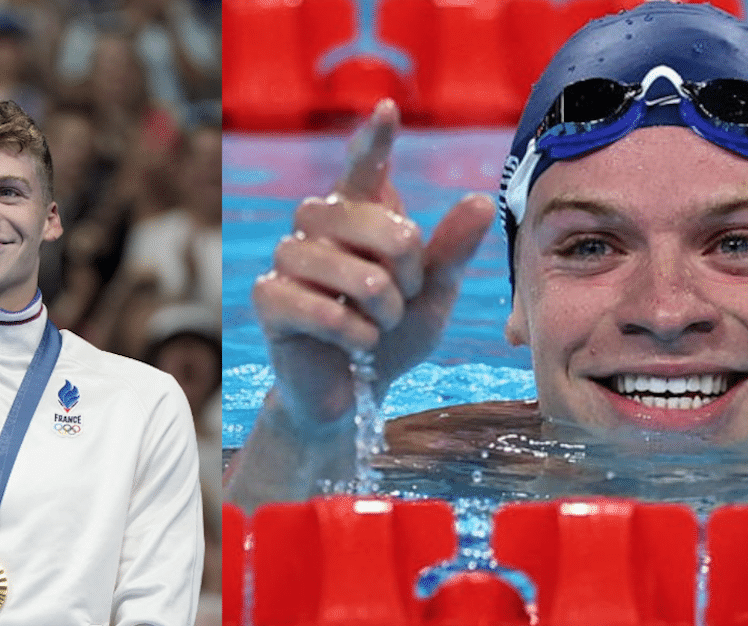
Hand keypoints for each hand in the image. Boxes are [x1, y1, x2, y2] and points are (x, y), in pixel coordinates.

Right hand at [253, 99, 494, 430]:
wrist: (351, 396)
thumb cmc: (389, 337)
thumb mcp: (432, 297)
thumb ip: (451, 252)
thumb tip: (479, 200)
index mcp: (357, 218)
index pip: (363, 170)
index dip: (373, 141)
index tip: (388, 108)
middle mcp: (316, 229)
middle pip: (360, 215)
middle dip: (400, 259)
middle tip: (405, 295)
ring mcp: (286, 261)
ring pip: (338, 264)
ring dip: (378, 303)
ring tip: (381, 325)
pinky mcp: (268, 300)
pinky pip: (316, 306)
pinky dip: (351, 331)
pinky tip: (358, 345)